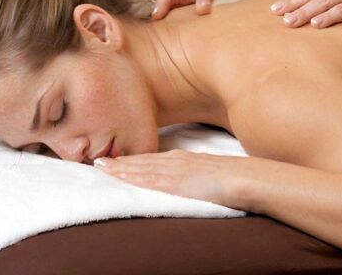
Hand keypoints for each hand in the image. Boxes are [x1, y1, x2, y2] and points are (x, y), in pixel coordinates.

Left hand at [95, 150, 245, 208]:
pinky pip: (147, 179)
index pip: (153, 159)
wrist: (244, 179)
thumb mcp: (214, 173)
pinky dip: (130, 176)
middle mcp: (176, 160)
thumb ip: (200, 176)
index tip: (117, 160)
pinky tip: (118, 176)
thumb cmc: (235, 178)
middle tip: (98, 161)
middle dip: (120, 161)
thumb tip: (196, 183)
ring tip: (100, 167)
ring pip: (140, 168)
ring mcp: (174, 170)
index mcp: (186, 158)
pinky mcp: (174, 182)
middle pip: (142, 161)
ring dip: (119, 168)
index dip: (134, 160)